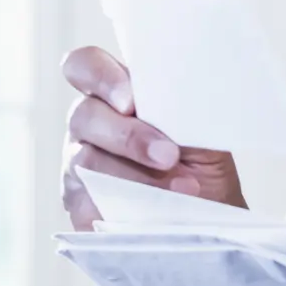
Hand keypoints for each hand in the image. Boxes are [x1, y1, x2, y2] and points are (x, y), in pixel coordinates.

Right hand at [59, 45, 244, 230]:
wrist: (207, 218)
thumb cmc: (202, 167)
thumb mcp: (204, 133)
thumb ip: (183, 109)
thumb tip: (180, 97)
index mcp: (116, 94)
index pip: (85, 66)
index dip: (101, 78)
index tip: (131, 102)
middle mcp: (91, 124)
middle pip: (84, 115)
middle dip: (128, 137)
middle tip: (168, 156)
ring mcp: (78, 164)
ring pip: (86, 161)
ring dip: (137, 177)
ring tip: (182, 190)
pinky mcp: (78, 203)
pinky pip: (87, 202)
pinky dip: (124, 206)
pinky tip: (153, 212)